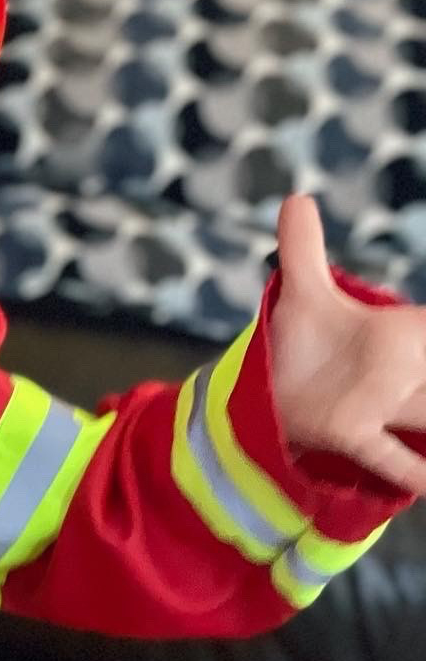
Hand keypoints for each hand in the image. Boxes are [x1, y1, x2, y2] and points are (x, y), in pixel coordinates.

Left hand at [269, 194, 425, 494]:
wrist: (272, 390)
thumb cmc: (303, 342)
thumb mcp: (303, 293)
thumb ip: (303, 247)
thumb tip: (297, 197)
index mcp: (404, 334)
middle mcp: (406, 373)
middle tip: (424, 371)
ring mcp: (386, 408)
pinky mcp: (353, 435)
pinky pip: (393, 460)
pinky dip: (413, 474)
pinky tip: (421, 486)